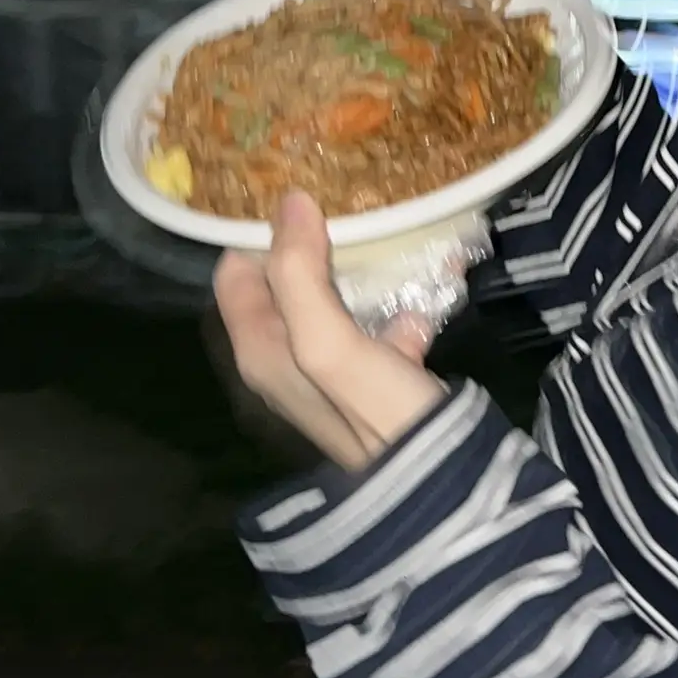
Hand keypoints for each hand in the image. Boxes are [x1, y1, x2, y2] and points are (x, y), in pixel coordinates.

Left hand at [213, 192, 446, 470]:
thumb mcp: (329, 344)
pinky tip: (436, 274)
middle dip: (314, 236)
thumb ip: (300, 275)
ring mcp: (336, 369)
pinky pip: (383, 319)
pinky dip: (403, 294)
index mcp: (261, 351)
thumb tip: (290, 200)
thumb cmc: (377, 415)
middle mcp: (288, 358)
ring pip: (337, 295)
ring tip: (392, 219)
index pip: (236, 271)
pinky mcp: (381, 376)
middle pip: (286, 279)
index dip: (259, 230)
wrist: (441, 489)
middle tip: (347, 193)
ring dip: (362, 261)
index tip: (299, 188)